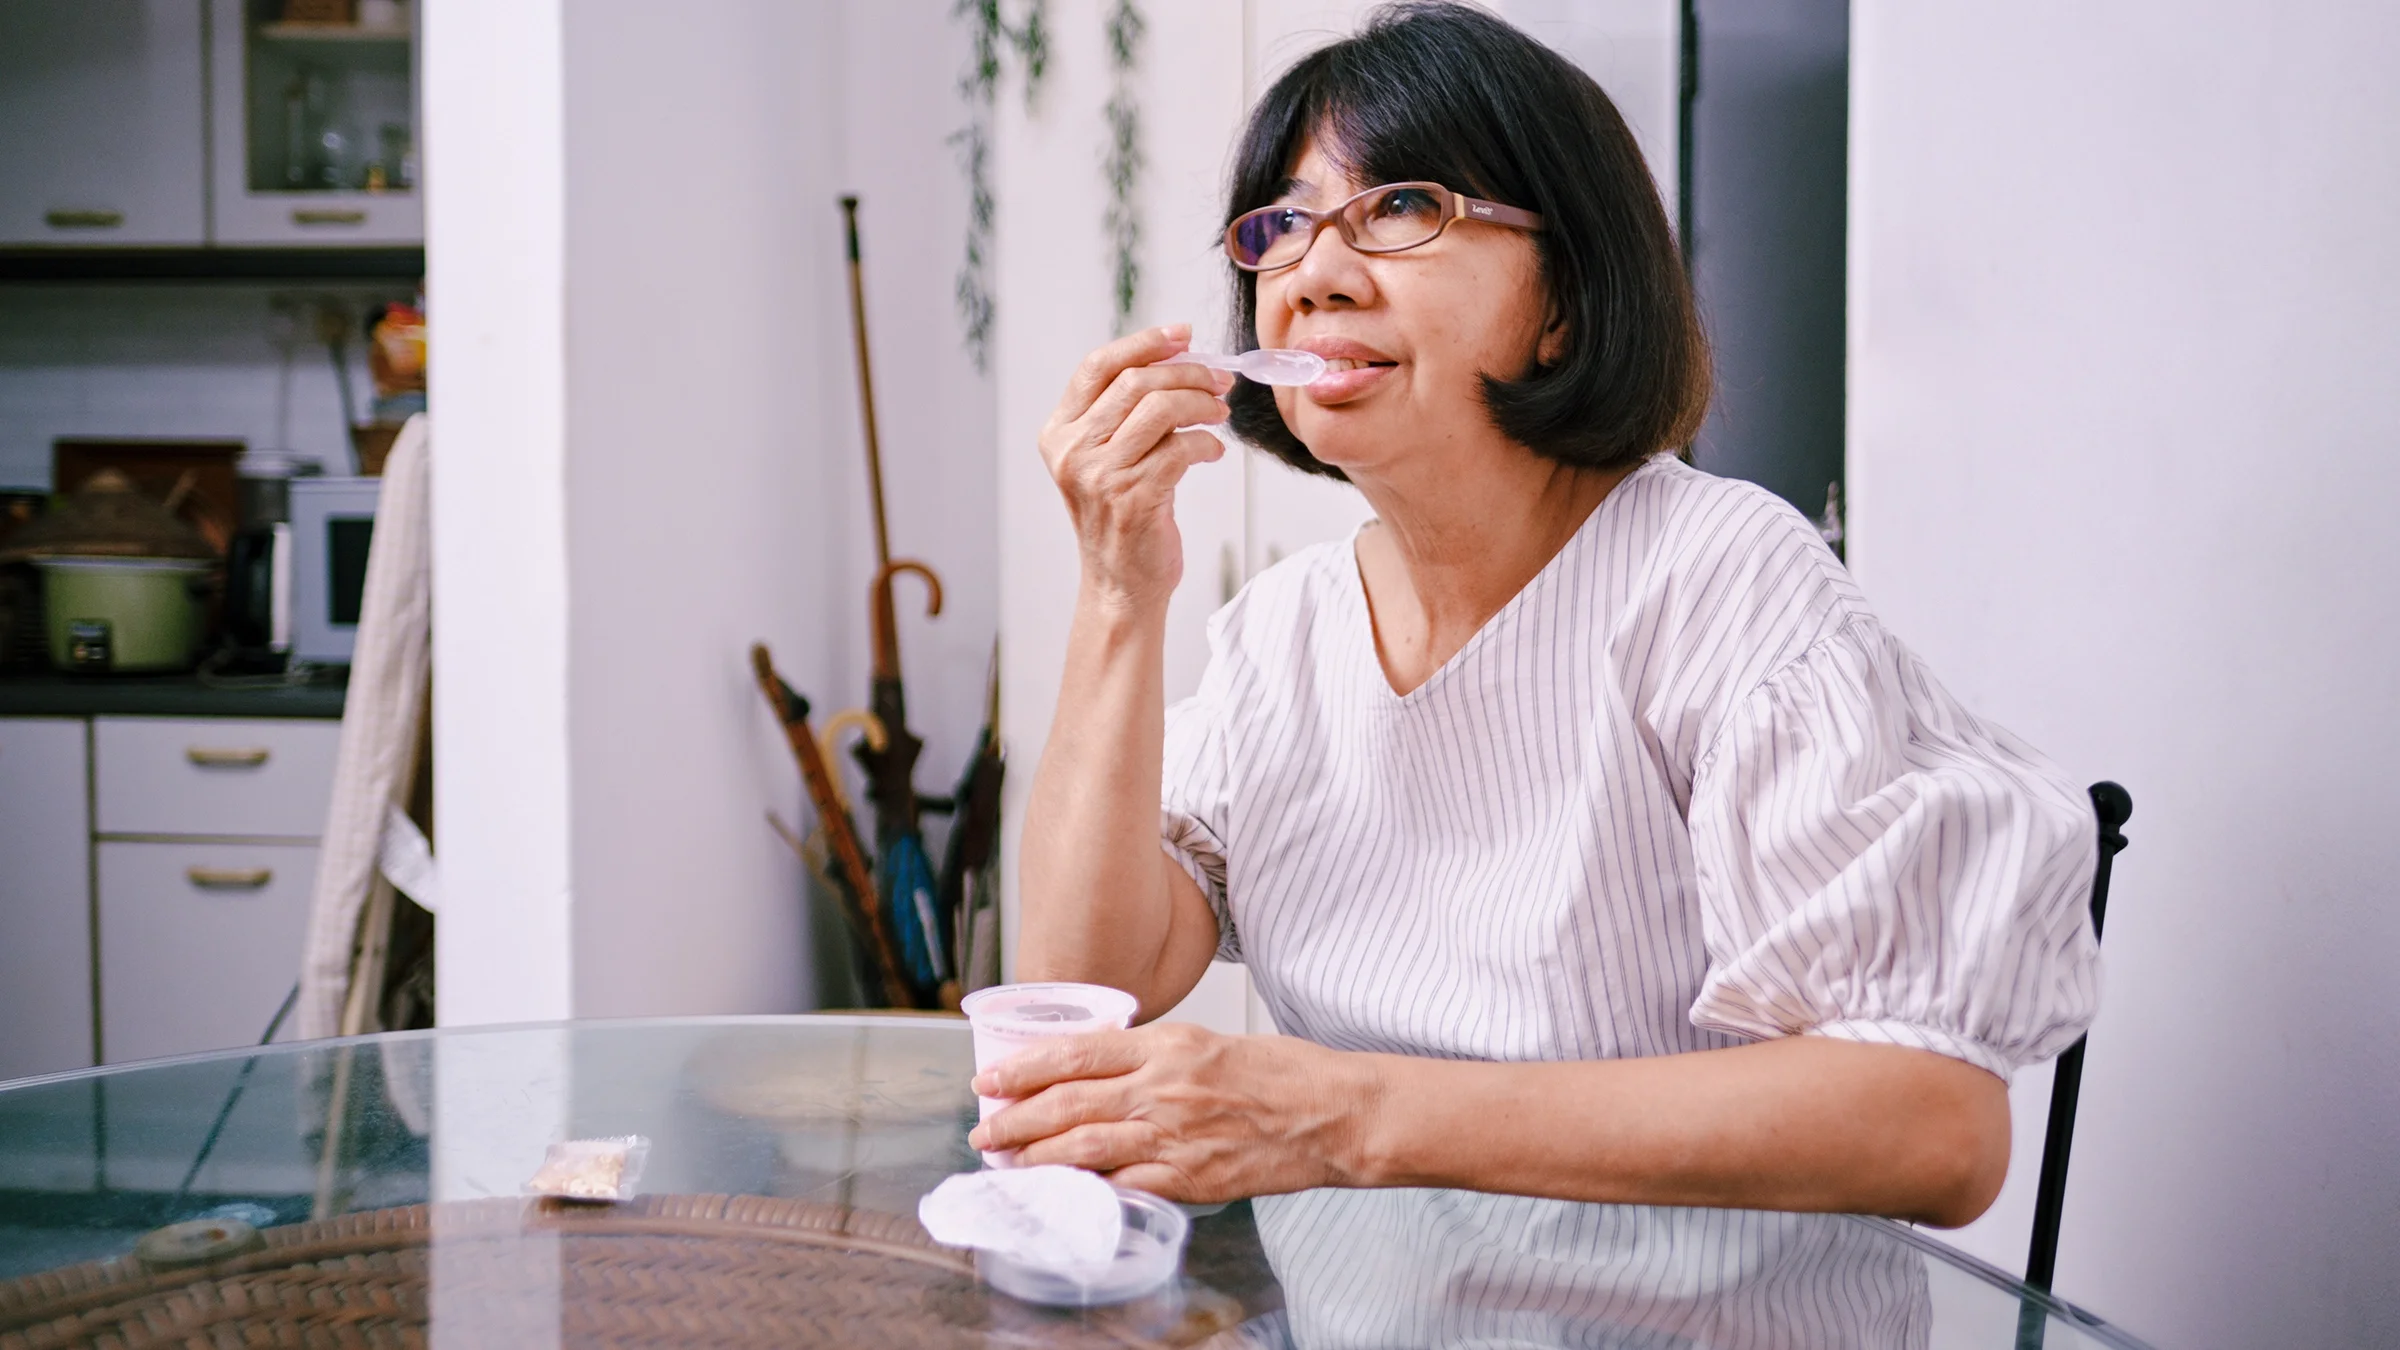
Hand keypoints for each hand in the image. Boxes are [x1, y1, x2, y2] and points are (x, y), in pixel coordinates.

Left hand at [968, 1023, 1380, 1202]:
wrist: (1334, 1113)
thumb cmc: (1281, 1074)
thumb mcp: (1209, 1043)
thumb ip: (1154, 1056)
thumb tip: (1099, 1073)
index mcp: (1167, 1043)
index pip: (1075, 1052)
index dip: (1023, 1067)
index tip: (990, 1078)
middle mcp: (1163, 1085)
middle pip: (1067, 1101)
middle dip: (1014, 1118)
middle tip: (983, 1130)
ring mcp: (1174, 1134)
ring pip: (1084, 1146)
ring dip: (1034, 1157)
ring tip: (1005, 1162)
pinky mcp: (1190, 1177)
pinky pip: (1123, 1185)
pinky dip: (1085, 1190)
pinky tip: (1060, 1194)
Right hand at [1038, 325, 1234, 612]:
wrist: (1121, 583)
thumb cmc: (1123, 516)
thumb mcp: (1108, 457)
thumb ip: (1126, 412)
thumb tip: (1179, 356)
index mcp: (1058, 433)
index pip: (1097, 366)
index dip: (1143, 343)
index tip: (1183, 335)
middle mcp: (1072, 451)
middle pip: (1135, 382)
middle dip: (1188, 372)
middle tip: (1220, 379)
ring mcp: (1100, 475)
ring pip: (1161, 409)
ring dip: (1202, 403)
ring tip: (1220, 411)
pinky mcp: (1133, 498)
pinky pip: (1182, 449)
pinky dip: (1208, 444)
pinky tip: (1214, 452)